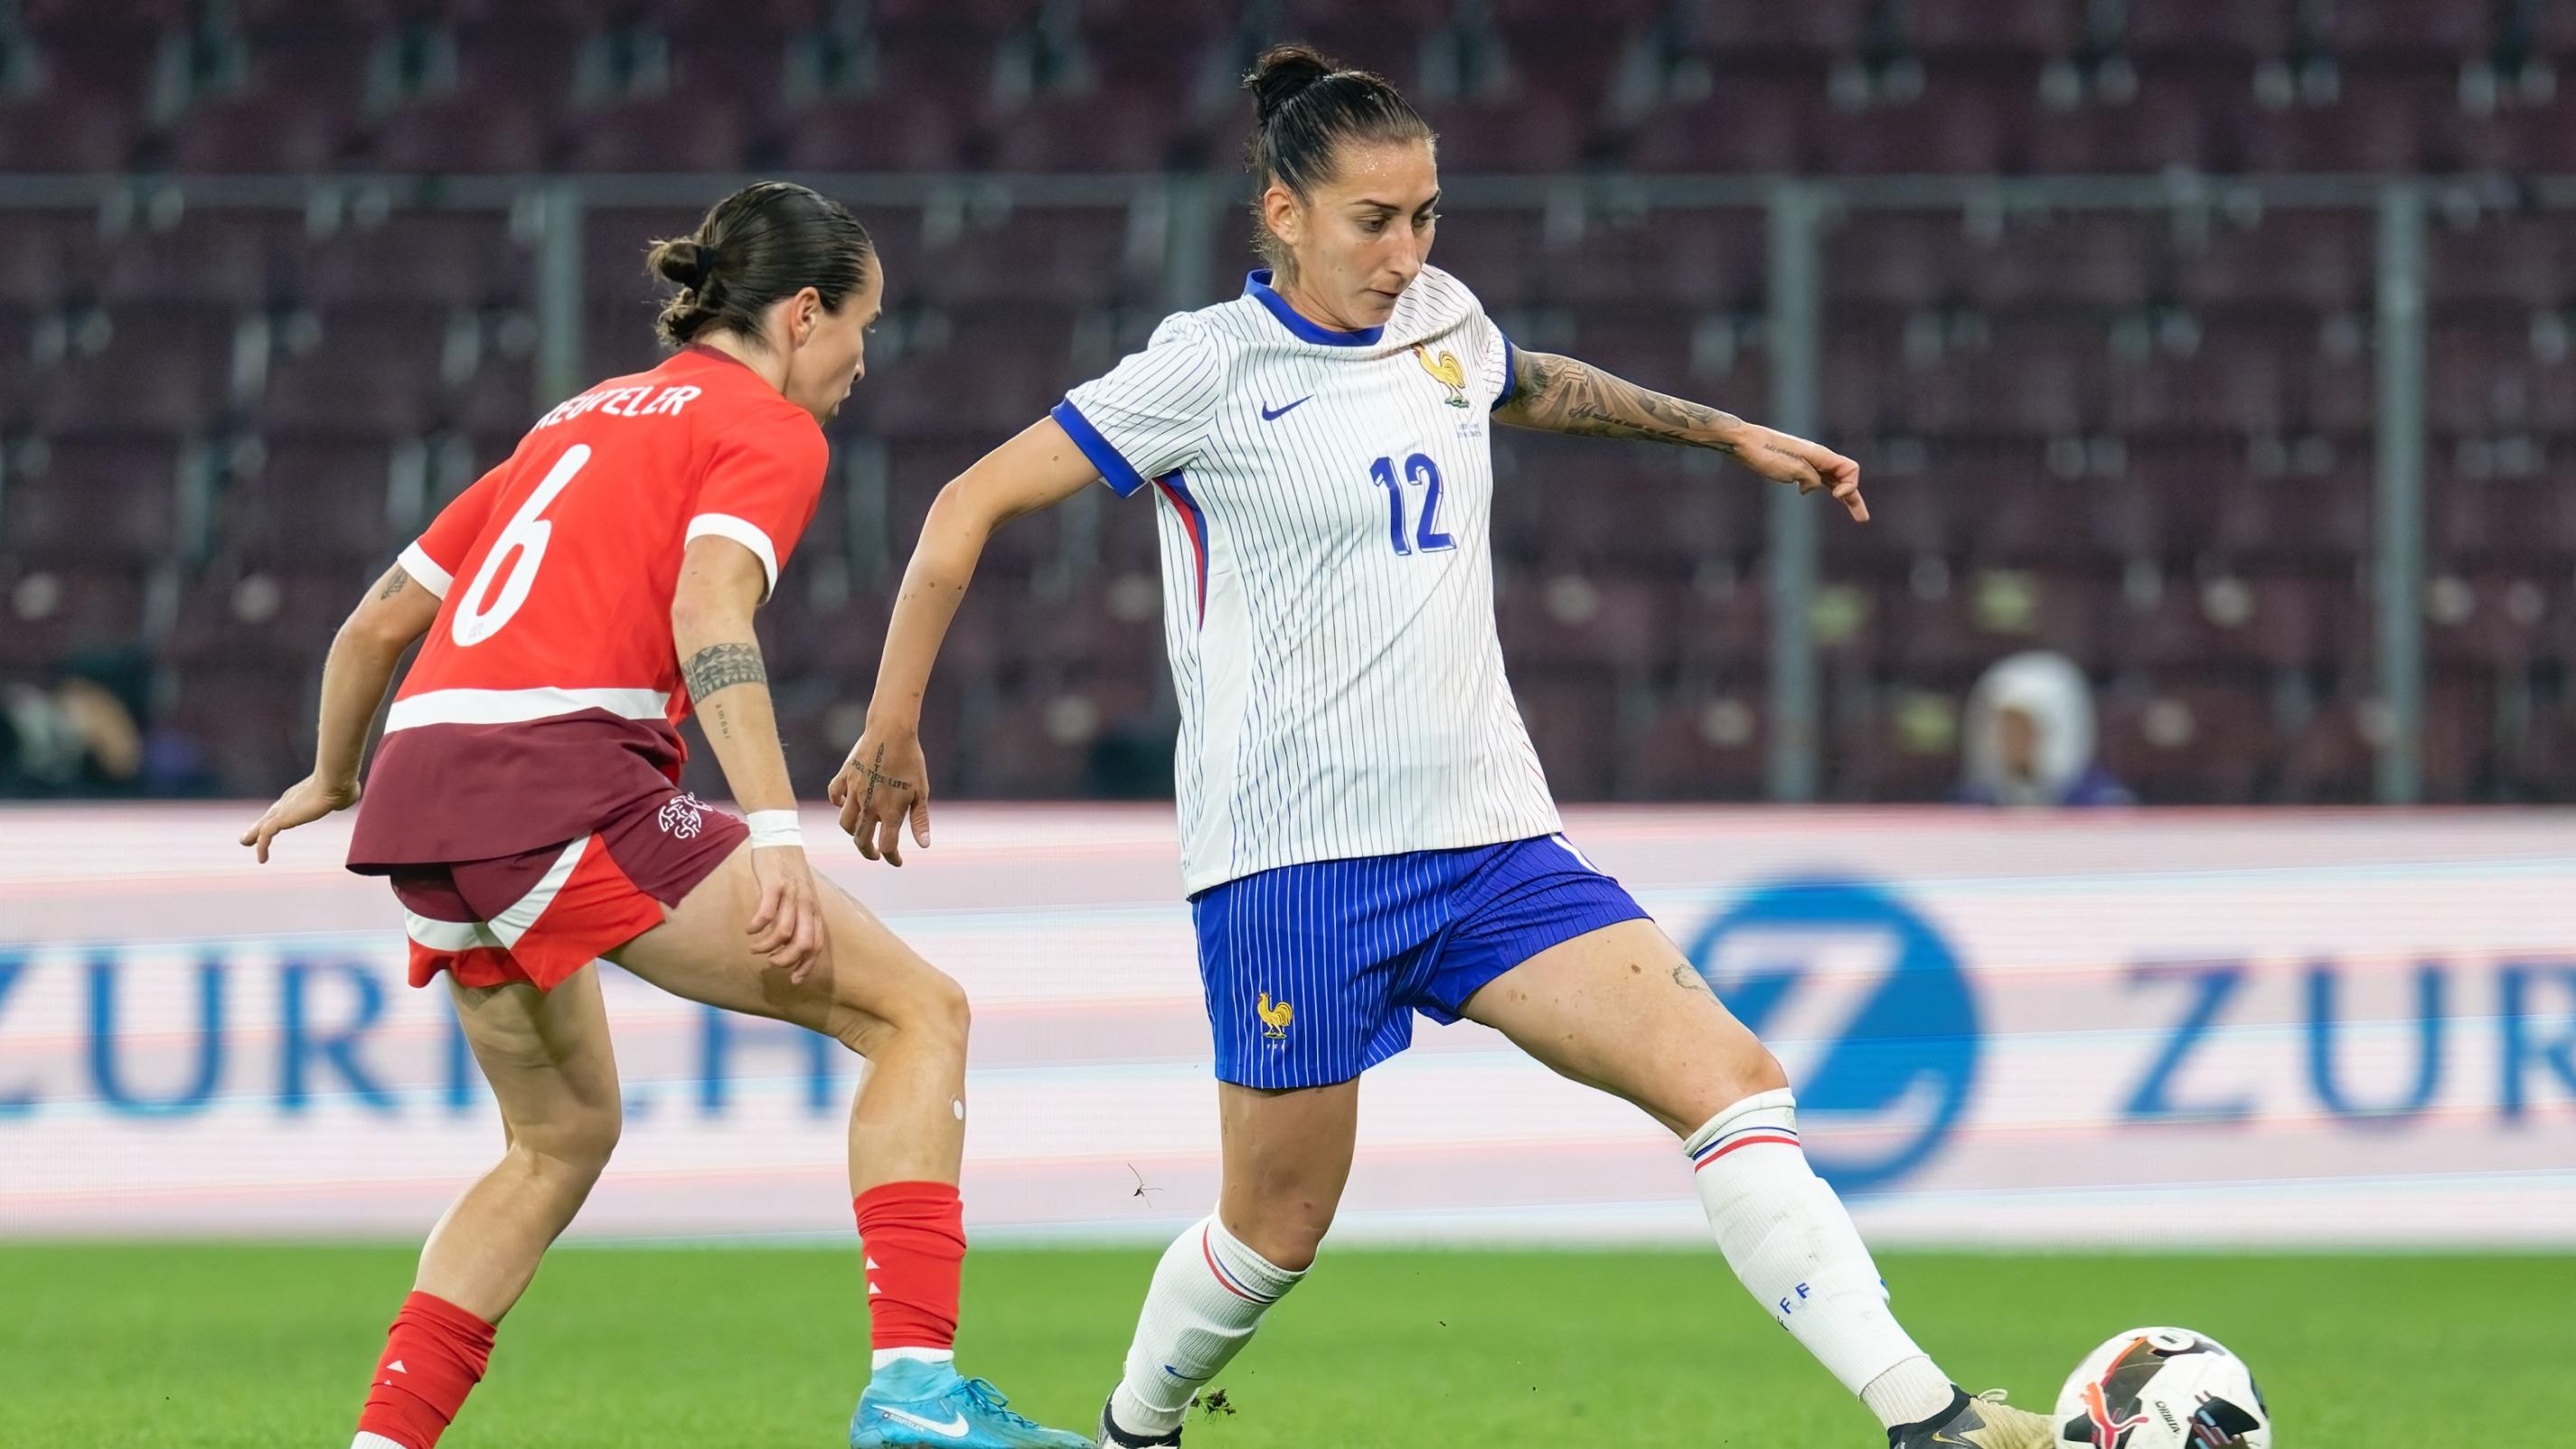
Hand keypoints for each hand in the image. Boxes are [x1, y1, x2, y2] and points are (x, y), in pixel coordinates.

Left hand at [239, 773, 361, 862]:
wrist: (334, 783)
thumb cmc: (342, 787)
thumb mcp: (343, 794)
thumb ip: (342, 797)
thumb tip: (349, 796)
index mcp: (301, 796)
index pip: (284, 808)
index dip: (277, 817)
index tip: (273, 824)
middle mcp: (288, 801)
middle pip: (269, 816)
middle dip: (257, 826)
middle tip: (247, 837)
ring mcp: (283, 809)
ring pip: (262, 825)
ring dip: (253, 835)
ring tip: (245, 844)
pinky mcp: (281, 819)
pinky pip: (265, 835)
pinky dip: (261, 847)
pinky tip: (262, 859)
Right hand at [746, 844, 829, 982]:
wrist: (780, 838)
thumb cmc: (787, 871)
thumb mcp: (800, 896)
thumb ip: (799, 917)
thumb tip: (790, 943)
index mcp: (814, 910)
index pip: (816, 946)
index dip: (805, 966)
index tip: (794, 980)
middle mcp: (807, 905)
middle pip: (803, 945)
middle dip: (786, 961)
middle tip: (770, 962)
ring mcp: (792, 895)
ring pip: (784, 932)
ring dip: (767, 946)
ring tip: (755, 948)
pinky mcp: (775, 885)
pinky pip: (767, 913)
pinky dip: (757, 926)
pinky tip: (749, 929)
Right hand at [828, 724, 931, 866]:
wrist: (892, 731)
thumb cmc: (911, 761)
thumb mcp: (921, 791)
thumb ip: (920, 820)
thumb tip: (924, 846)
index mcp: (890, 811)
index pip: (887, 846)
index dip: (892, 858)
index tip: (897, 861)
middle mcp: (869, 804)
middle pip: (861, 840)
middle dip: (868, 852)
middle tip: (874, 854)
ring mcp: (854, 791)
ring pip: (845, 822)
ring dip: (853, 832)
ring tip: (861, 831)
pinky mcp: (845, 776)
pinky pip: (835, 795)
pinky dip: (838, 803)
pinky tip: (846, 804)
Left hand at [1724, 422, 1867, 522]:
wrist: (1743, 442)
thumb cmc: (1765, 453)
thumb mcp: (1791, 469)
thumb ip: (1810, 479)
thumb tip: (1813, 487)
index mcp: (1820, 455)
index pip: (1850, 469)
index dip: (1850, 485)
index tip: (1835, 496)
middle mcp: (1817, 457)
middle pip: (1845, 478)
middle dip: (1854, 498)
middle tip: (1863, 520)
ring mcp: (1806, 461)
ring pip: (1830, 479)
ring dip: (1841, 495)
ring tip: (1851, 512)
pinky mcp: (1794, 465)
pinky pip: (1814, 477)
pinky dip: (1819, 487)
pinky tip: (1805, 492)